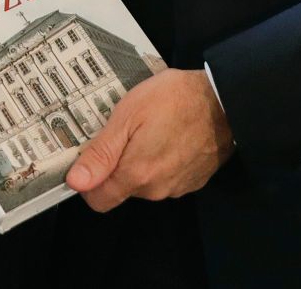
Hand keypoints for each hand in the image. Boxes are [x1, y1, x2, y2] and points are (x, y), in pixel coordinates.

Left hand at [66, 70, 234, 210]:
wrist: (224, 100)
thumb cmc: (175, 100)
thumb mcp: (128, 115)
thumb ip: (101, 152)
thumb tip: (75, 181)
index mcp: (137, 174)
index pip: (98, 200)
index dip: (87, 181)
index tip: (89, 158)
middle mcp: (157, 188)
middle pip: (121, 188)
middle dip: (117, 163)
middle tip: (123, 130)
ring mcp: (177, 186)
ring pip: (145, 182)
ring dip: (141, 160)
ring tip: (148, 128)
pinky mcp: (193, 180)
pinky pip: (166, 176)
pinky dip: (162, 160)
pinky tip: (168, 134)